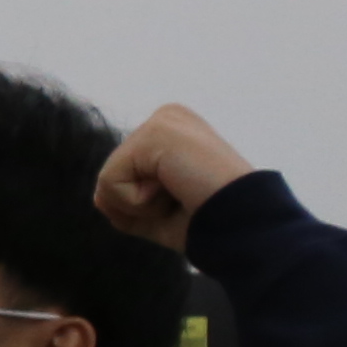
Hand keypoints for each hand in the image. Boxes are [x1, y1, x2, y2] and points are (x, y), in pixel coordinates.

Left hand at [93, 105, 258, 250]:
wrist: (245, 228)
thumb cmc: (211, 223)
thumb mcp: (162, 214)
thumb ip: (127, 203)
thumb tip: (100, 198)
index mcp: (171, 134)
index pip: (122, 177)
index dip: (145, 206)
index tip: (186, 201)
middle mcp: (166, 118)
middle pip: (111, 177)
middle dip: (141, 206)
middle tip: (186, 200)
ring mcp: (162, 121)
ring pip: (107, 182)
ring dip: (141, 206)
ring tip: (184, 195)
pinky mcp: (156, 133)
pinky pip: (111, 182)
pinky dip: (140, 203)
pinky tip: (178, 190)